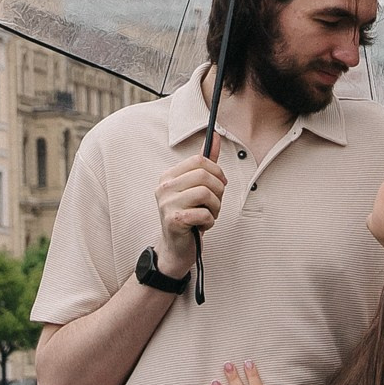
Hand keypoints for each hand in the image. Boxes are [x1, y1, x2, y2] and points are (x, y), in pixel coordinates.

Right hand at [155, 155, 226, 275]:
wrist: (176, 248)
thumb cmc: (189, 216)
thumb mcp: (196, 188)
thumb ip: (205, 163)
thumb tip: (215, 136)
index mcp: (168, 176)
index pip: (199, 160)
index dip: (217, 172)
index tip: (219, 184)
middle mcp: (164, 188)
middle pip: (204, 175)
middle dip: (218, 191)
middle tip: (215, 203)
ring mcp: (167, 204)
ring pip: (206, 193)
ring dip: (215, 208)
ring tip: (209, 215)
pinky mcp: (174, 220)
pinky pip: (204, 214)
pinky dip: (210, 221)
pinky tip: (202, 226)